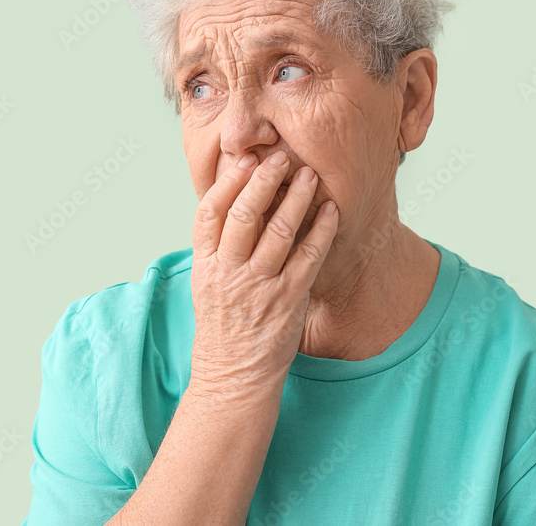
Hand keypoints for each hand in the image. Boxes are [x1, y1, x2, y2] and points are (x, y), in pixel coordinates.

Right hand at [189, 150, 337, 398]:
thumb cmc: (222, 329)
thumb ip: (216, 249)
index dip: (228, 183)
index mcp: (205, 266)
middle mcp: (229, 273)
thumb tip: (233, 206)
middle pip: (243, 214)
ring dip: (296, 198)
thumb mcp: (205, 286)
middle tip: (281, 157)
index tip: (245, 161)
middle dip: (264, 180)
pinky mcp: (288, 300)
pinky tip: (330, 211)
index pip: (210, 213)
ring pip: (278, 230)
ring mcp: (259, 287)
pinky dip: (321, 230)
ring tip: (309, 175)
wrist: (233, 378)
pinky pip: (308, 257)